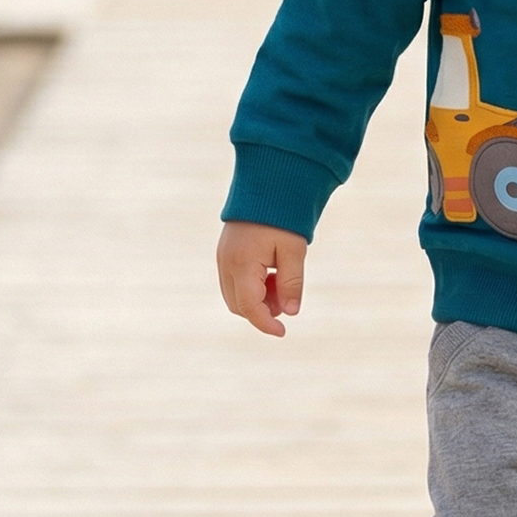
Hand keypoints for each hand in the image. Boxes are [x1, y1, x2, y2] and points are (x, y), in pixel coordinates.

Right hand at [217, 220, 307, 335]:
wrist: (266, 184)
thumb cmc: (283, 217)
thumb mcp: (294, 251)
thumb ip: (292, 283)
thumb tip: (292, 312)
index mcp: (242, 264)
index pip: (249, 307)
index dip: (265, 323)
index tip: (283, 332)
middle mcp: (226, 264)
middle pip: (239, 306)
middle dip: (262, 310)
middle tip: (286, 295)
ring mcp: (222, 258)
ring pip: (235, 295)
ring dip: (258, 298)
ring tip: (280, 280)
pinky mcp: (225, 253)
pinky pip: (234, 281)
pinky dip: (252, 286)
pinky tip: (271, 272)